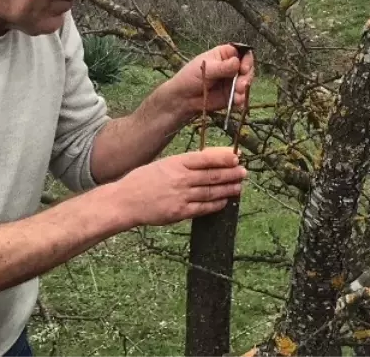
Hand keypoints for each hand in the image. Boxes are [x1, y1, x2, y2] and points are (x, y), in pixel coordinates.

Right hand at [112, 147, 246, 226]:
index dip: (223, 158)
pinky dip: (216, 204)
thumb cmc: (142, 180)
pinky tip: (225, 201)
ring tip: (239, 186)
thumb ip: (183, 163)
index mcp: (176, 162)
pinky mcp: (179, 212)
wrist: (125, 201)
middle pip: (212, 175)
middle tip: (244, 172)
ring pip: (211, 192)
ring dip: (228, 189)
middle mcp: (180, 178)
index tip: (236, 157)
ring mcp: (181, 196)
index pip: (205, 158)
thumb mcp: (163, 164)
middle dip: (231, 174)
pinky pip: (203, 208)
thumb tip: (207, 161)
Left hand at [160, 44, 255, 119]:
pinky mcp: (232, 95)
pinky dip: (241, 99)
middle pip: (247, 67)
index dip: (246, 59)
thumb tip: (237, 62)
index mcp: (224, 55)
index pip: (242, 53)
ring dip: (245, 88)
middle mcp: (231, 67)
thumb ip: (222, 67)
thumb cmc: (190, 77)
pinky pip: (241, 96)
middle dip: (247, 76)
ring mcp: (232, 81)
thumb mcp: (206, 69)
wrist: (183, 98)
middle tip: (241, 85)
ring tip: (238, 94)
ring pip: (246, 82)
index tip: (243, 68)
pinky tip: (237, 101)